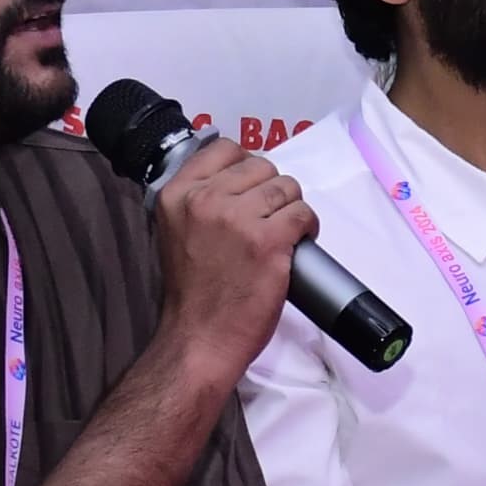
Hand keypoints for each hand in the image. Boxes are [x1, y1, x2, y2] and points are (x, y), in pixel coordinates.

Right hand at [148, 137, 312, 364]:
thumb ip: (198, 199)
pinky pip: (303, 213)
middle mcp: (205, 199)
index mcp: (177, 194)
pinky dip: (308, 227)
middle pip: (261, 166)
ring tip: (282, 234)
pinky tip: (296, 244)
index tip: (251, 189)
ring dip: (291, 209)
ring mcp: (238, 219)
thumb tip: (238, 177)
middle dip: (271, 191)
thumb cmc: (193, 292)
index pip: (224, 148)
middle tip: (268, 219)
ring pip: (287, 187)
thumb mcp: (177, 231)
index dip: (246, 166)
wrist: (200, 337)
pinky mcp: (269, 241)